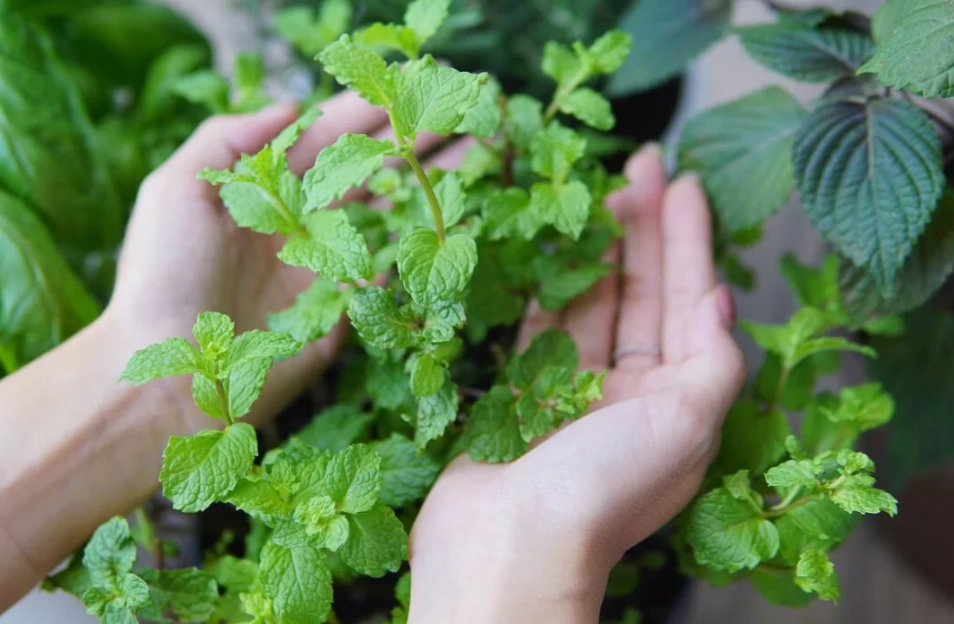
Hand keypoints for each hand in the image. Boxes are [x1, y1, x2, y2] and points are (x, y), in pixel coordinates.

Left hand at [0, 91, 458, 608]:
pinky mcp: (346, 309)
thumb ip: (227, 140)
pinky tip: (457, 217)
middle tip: (462, 113)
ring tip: (478, 156)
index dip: (369, 113)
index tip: (412, 88)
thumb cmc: (163, 276)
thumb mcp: (175, 189)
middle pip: (368, 171)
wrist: (173, 372)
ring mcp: (327, 266)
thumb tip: (291, 106)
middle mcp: (301, 223)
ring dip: (431, 185)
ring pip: (389, 214)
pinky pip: (393, 270)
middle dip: (414, 142)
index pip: (327, 139)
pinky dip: (425, 244)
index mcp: (265, 192)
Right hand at [408, 145, 745, 622]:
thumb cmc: (603, 489)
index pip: (689, 302)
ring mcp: (574, 393)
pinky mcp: (524, 394)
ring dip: (597, 248)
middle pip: (641, 294)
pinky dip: (551, 288)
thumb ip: (713, 360)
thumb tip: (720, 299)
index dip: (690, 240)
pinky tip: (556, 249)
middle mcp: (630, 396)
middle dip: (644, 228)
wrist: (509, 547)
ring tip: (599, 191)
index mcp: (676, 403)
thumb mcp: (688, 422)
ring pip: (590, 303)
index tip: (685, 182)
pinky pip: (541, 327)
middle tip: (640, 164)